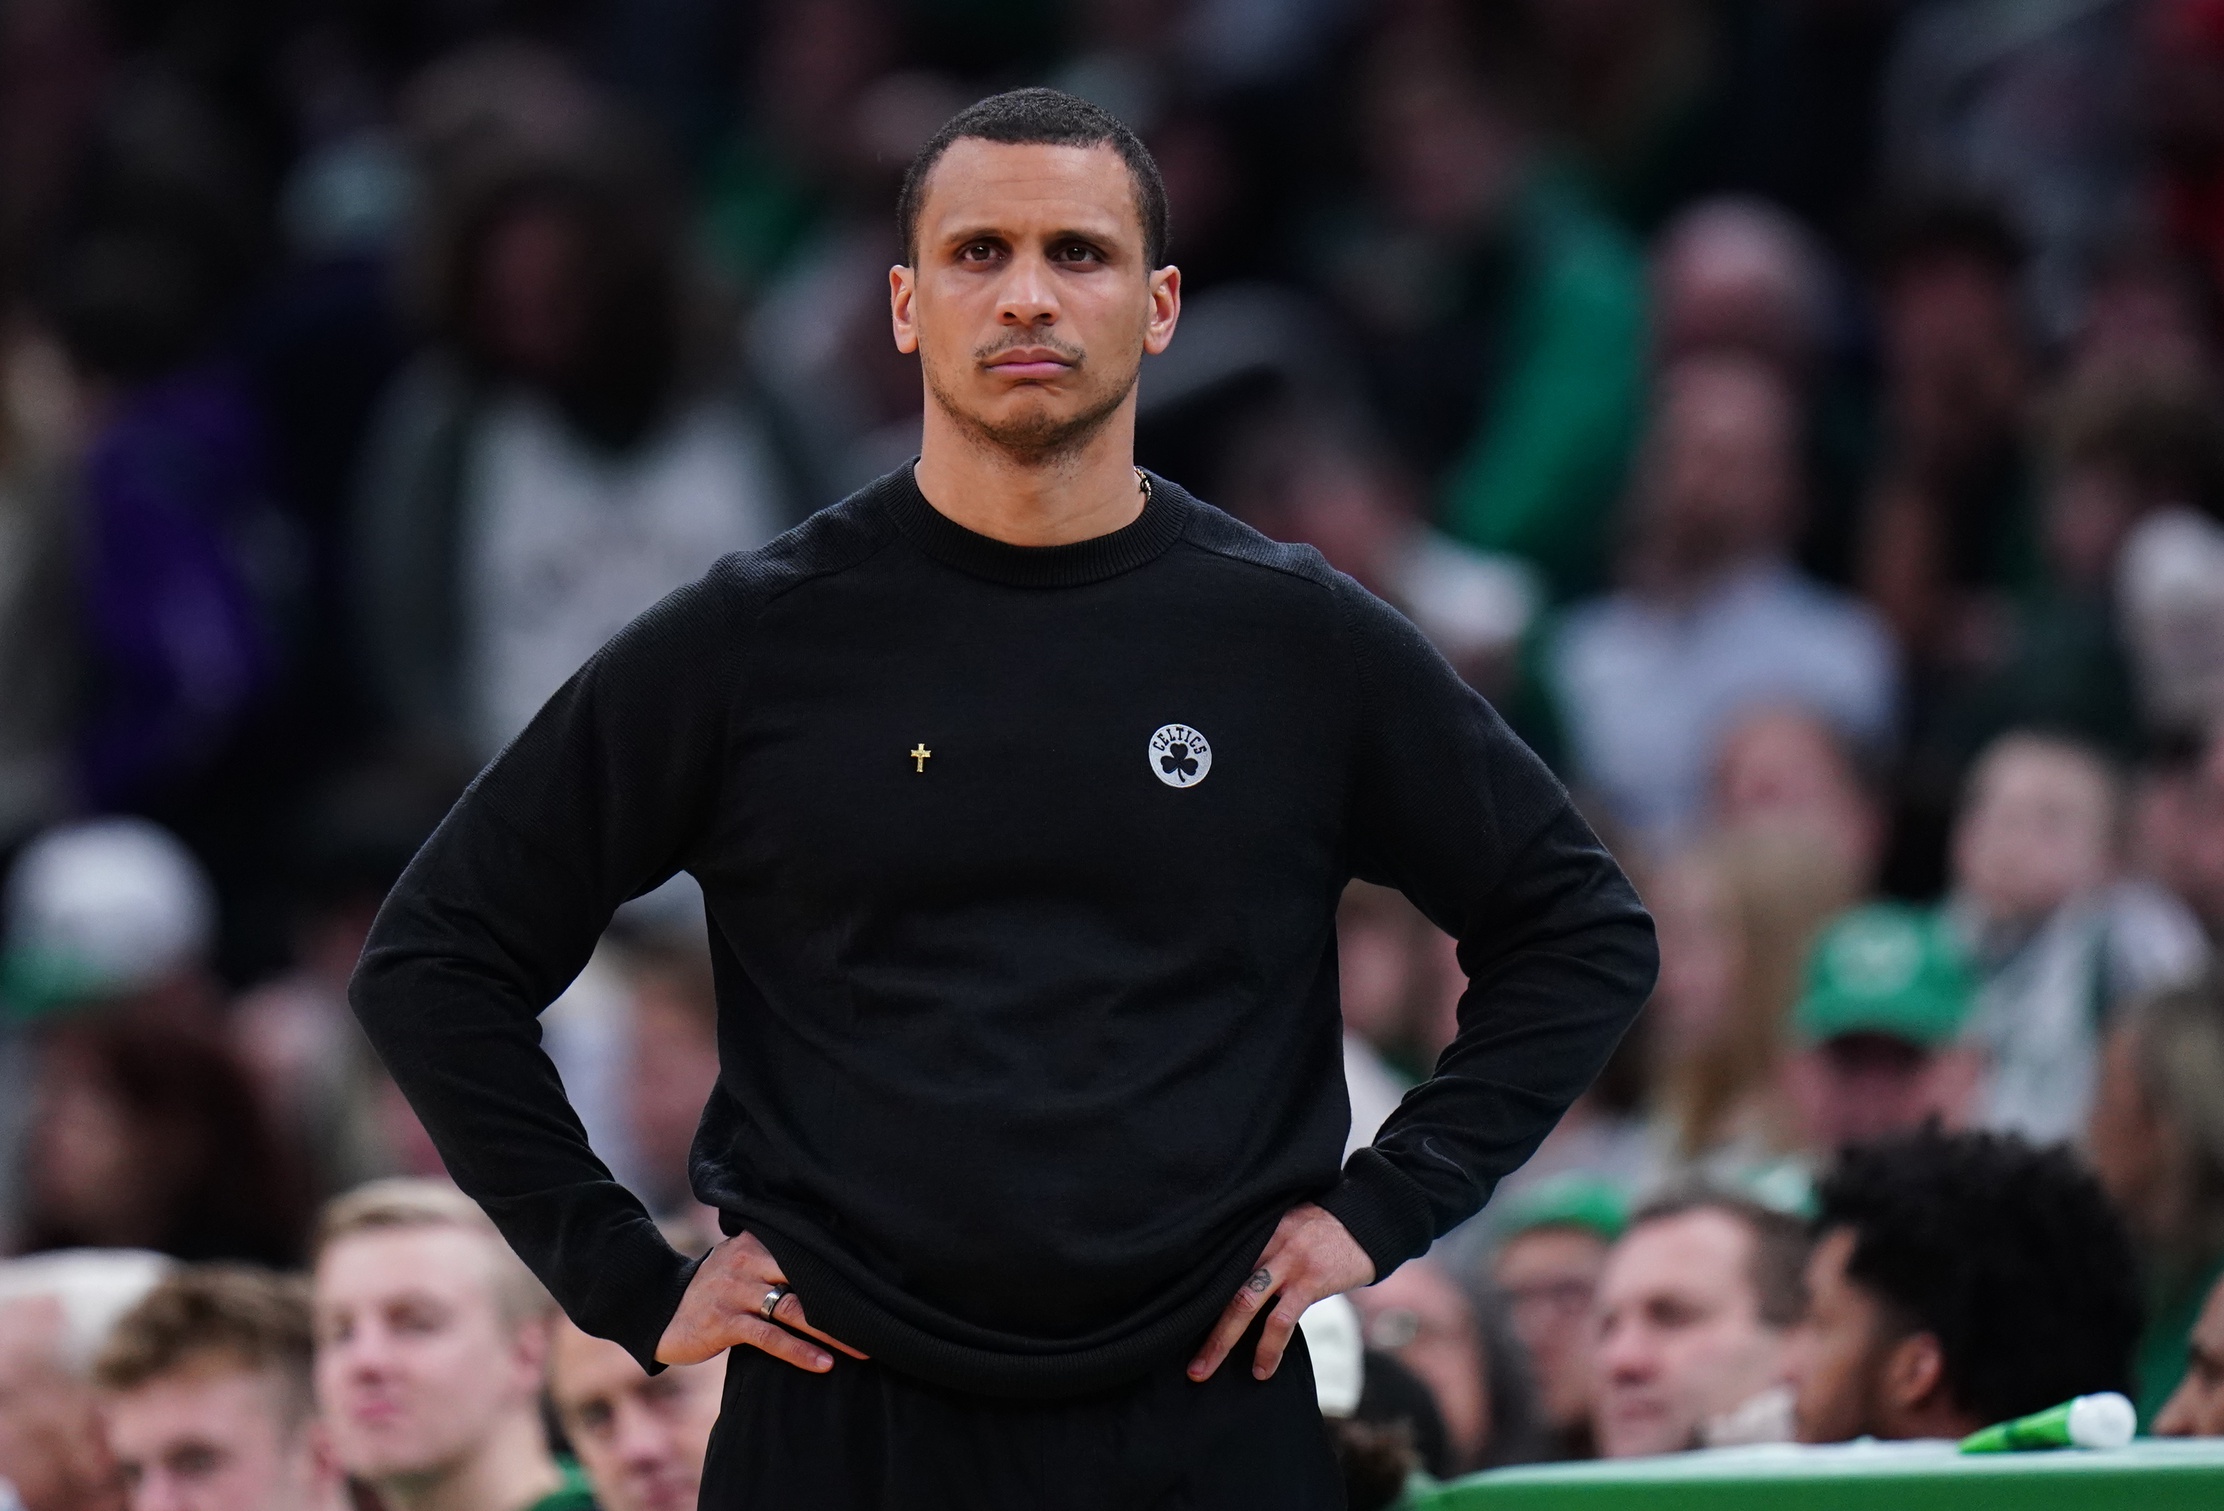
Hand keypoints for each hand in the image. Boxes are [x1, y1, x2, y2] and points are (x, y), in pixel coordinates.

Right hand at [655, 1230, 867, 1372]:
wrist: (659, 1307)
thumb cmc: (715, 1286)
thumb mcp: (742, 1260)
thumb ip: (777, 1255)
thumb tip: (830, 1257)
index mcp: (757, 1239)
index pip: (809, 1247)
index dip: (843, 1265)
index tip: (877, 1281)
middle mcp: (748, 1259)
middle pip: (809, 1277)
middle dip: (844, 1299)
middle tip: (878, 1317)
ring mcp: (736, 1290)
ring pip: (795, 1309)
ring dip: (831, 1331)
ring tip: (861, 1348)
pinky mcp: (725, 1322)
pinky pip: (770, 1337)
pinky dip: (799, 1351)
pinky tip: (823, 1364)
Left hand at [1187, 1203, 1373, 1382]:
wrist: (1369, 1219)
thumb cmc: (1326, 1226)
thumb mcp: (1287, 1223)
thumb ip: (1260, 1244)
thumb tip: (1233, 1278)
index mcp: (1254, 1229)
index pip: (1215, 1263)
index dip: (1191, 1292)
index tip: (1171, 1318)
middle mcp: (1264, 1242)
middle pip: (1221, 1286)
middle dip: (1200, 1326)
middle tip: (1185, 1359)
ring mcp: (1287, 1261)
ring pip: (1243, 1303)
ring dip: (1222, 1341)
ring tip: (1205, 1370)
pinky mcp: (1310, 1279)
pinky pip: (1282, 1319)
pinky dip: (1269, 1348)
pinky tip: (1262, 1370)